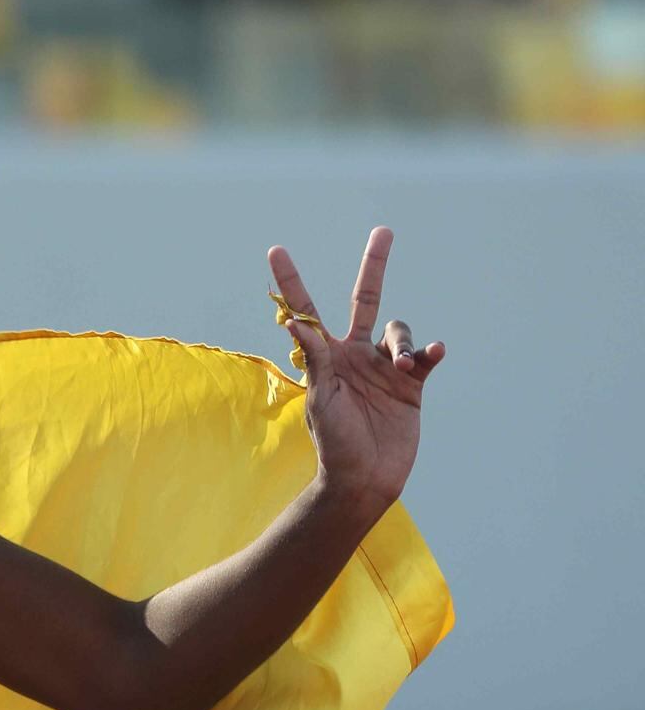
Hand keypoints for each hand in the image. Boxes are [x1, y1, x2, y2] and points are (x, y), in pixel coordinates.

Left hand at [269, 226, 445, 508]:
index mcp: (325, 357)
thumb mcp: (321, 398)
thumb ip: (316, 359)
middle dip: (374, 266)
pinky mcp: (411, 384)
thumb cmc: (334, 441)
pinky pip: (426, 355)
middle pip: (364, 300)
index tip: (276, 251)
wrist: (365, 477)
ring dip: (404, 342)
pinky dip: (431, 351)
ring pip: (399, 330)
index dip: (291, 282)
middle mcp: (354, 355)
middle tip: (383, 232)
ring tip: (404, 365)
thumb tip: (296, 322)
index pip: (306, 311)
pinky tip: (434, 354)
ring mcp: (384, 368)